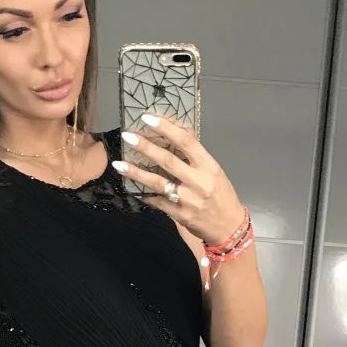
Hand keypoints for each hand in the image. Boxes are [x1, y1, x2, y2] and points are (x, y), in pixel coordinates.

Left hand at [116, 113, 243, 246]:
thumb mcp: (213, 171)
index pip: (186, 141)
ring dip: (136, 173)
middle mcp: (198, 182)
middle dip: (146, 147)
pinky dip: (143, 194)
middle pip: (168, 161)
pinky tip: (132, 187)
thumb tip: (173, 134)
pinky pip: (157, 202)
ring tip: (119, 164)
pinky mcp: (179, 215)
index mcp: (208, 166)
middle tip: (128, 136)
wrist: (227, 226)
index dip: (166, 128)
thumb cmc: (220, 195)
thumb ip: (194, 157)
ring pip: (158, 183)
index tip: (148, 119)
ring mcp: (188, 200)